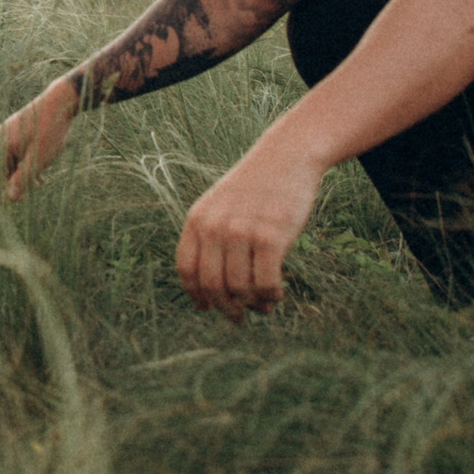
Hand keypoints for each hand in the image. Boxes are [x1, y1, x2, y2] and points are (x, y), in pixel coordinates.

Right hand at [0, 76, 79, 201]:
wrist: (59, 103)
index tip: (13, 200)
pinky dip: (20, 169)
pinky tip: (37, 176)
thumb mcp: (38, 159)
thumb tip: (10, 199)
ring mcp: (2, 140)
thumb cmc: (48, 129)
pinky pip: (9, 160)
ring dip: (16, 178)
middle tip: (27, 193)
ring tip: (37, 182)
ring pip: (2, 168)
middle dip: (7, 185)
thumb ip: (22, 179)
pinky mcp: (11, 139)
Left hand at [174, 144, 323, 319]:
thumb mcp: (221, 205)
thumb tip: (212, 287)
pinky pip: (265, 283)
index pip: (187, 269)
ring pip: (240, 288)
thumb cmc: (256, 186)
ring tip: (264, 305)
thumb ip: (211, 236)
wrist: (287, 156)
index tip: (207, 307)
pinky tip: (276, 294)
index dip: (196, 294)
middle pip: (212, 286)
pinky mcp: (270, 237)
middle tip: (240, 317)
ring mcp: (241, 232)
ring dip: (253, 305)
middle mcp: (214, 227)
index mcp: (197, 219)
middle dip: (227, 308)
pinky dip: (270, 296)